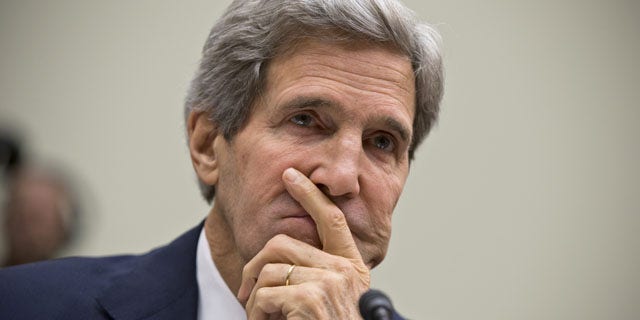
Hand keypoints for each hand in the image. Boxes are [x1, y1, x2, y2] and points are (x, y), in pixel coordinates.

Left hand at [237, 167, 369, 318]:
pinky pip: (265, 295)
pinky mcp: (311, 298)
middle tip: (245, 292)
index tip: (291, 175)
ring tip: (260, 318)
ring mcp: (330, 283)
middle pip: (282, 244)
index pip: (332, 219)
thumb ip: (318, 278)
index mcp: (352, 267)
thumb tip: (276, 268)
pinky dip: (255, 313)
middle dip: (255, 267)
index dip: (310, 195)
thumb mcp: (335, 302)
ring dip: (254, 299)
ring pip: (269, 270)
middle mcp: (345, 270)